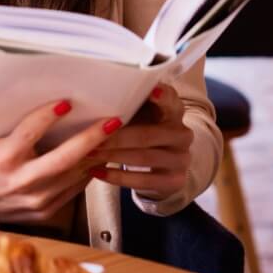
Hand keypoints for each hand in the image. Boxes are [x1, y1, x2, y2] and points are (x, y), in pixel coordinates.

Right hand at [0, 99, 121, 222]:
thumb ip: (14, 128)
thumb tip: (46, 104)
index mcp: (3, 158)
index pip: (30, 132)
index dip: (49, 115)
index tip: (66, 102)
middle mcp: (21, 181)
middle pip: (64, 158)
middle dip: (92, 138)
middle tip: (112, 122)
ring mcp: (34, 200)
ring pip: (74, 175)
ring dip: (94, 155)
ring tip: (111, 138)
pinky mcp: (43, 212)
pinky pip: (72, 190)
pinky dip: (85, 173)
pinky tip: (93, 160)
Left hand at [84, 83, 192, 199]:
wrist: (164, 163)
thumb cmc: (143, 127)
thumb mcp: (141, 112)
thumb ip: (129, 102)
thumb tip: (96, 93)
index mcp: (174, 111)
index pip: (170, 99)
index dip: (161, 95)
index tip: (150, 91)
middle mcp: (183, 134)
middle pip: (148, 135)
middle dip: (116, 137)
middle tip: (92, 137)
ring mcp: (181, 159)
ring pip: (144, 158)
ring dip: (113, 156)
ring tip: (89, 154)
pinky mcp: (175, 181)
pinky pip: (143, 181)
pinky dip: (118, 177)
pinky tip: (98, 172)